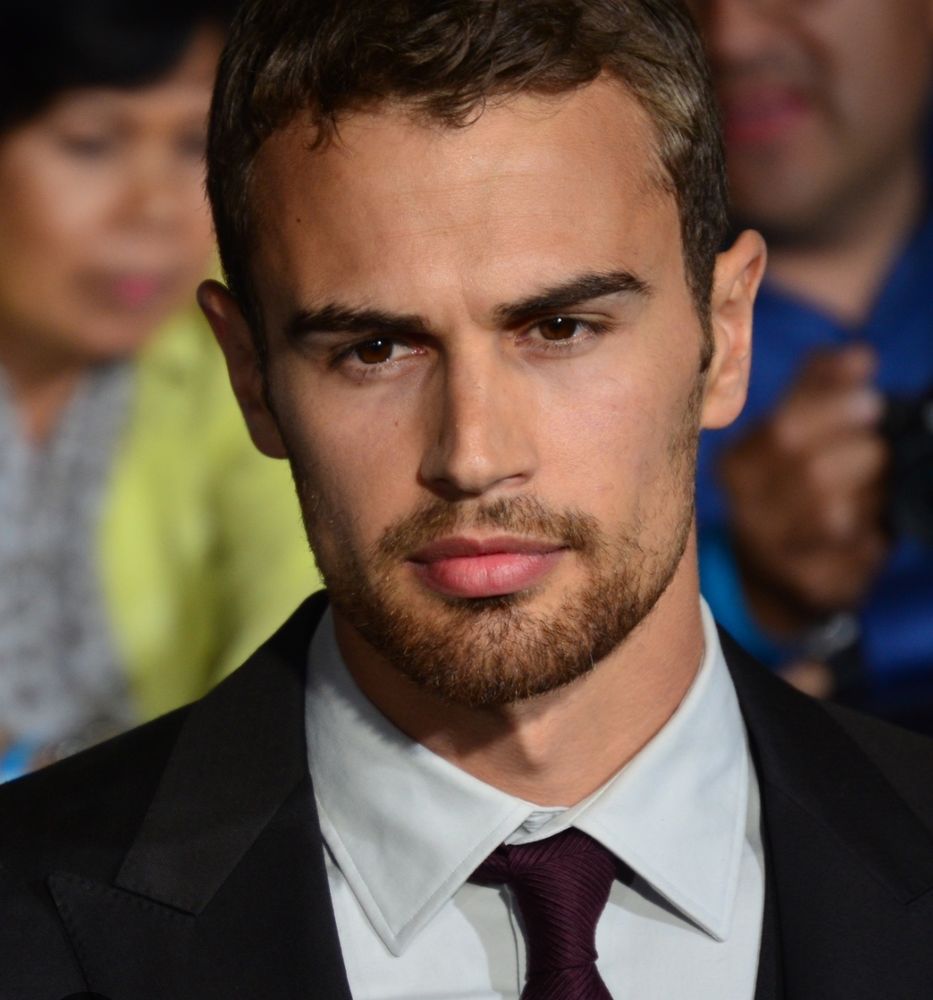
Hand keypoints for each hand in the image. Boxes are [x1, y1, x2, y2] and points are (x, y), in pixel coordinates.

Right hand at [721, 345, 888, 633]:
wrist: (771, 572)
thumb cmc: (790, 486)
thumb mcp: (792, 429)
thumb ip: (821, 385)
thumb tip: (858, 357)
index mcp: (736, 464)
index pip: (784, 429)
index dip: (835, 411)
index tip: (873, 402)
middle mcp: (743, 510)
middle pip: (812, 473)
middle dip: (861, 456)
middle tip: (878, 453)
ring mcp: (773, 554)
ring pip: (835, 516)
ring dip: (868, 499)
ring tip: (870, 494)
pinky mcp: (807, 587)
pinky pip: (858, 556)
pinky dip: (874, 541)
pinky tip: (865, 534)